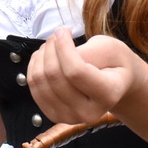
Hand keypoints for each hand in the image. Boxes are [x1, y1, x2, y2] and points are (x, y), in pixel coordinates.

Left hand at [27, 29, 146, 125]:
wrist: (114, 85)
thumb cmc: (114, 63)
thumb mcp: (111, 48)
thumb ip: (87, 51)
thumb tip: (59, 51)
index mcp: (108, 95)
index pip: (75, 72)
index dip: (63, 47)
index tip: (63, 30)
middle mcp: (88, 113)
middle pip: (55, 76)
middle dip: (51, 48)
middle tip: (58, 34)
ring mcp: (69, 117)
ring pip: (40, 81)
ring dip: (41, 55)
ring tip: (52, 45)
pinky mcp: (53, 115)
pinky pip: (33, 87)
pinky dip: (35, 66)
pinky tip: (46, 57)